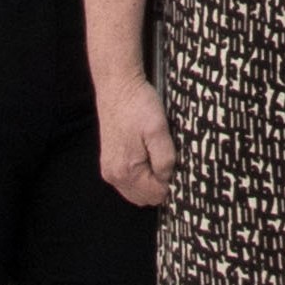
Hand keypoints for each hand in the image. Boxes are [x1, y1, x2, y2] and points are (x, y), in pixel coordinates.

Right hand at [93, 70, 174, 210]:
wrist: (117, 86)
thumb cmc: (138, 105)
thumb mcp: (158, 129)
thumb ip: (165, 158)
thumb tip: (167, 178)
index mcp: (126, 171)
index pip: (156, 195)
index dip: (170, 182)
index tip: (175, 162)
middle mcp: (114, 176)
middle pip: (145, 198)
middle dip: (159, 184)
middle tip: (167, 158)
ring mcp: (110, 170)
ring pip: (136, 191)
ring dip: (150, 181)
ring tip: (157, 154)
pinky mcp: (109, 161)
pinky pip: (128, 181)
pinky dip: (140, 175)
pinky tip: (147, 154)